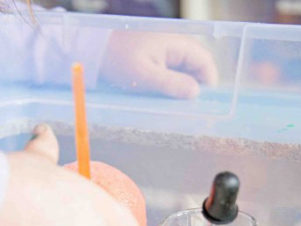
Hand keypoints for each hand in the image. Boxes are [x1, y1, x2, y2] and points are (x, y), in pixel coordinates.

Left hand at [100, 31, 218, 98]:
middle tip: (187, 108)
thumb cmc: (117, 58)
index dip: (208, 83)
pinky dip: (170, 84)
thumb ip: (171, 84)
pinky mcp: (156, 57)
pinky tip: (162, 96)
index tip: (202, 103)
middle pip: (197, 67)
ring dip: (182, 87)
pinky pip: (171, 71)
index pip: (205, 62)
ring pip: (184, 71)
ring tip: (173, 104)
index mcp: (176, 43)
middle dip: (195, 87)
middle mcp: (174, 43)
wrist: (93, 49)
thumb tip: (195, 93)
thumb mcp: (144, 75)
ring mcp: (165, 50)